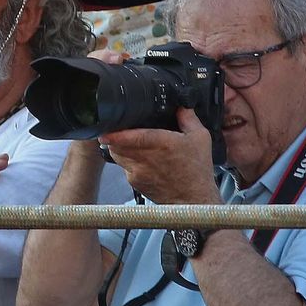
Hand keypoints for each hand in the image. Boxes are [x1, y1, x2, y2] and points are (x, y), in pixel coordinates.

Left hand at [100, 107, 222, 205]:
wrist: (193, 200)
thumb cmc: (197, 171)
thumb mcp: (200, 138)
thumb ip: (189, 118)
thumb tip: (182, 105)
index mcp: (161, 144)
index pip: (130, 137)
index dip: (115, 133)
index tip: (106, 129)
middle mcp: (146, 158)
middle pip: (116, 145)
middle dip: (114, 136)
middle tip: (115, 130)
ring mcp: (138, 172)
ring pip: (117, 155)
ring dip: (117, 147)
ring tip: (123, 142)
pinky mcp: (135, 183)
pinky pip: (124, 167)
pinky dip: (126, 161)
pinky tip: (138, 159)